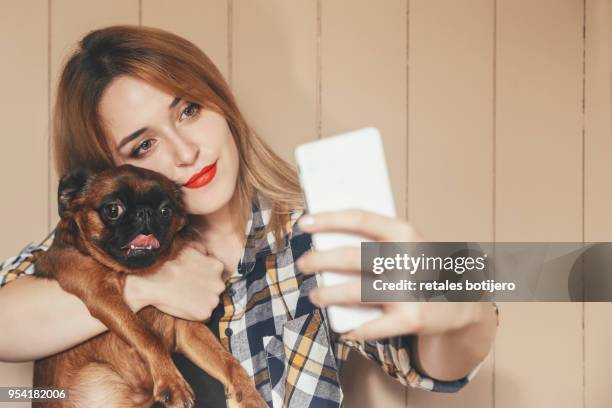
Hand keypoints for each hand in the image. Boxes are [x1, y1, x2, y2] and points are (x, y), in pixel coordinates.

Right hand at [125, 241, 225, 321]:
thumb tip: (205, 251)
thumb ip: (201, 249)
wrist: (153, 282)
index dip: (203, 276)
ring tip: (184, 297)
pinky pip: (203, 314)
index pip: (215, 274)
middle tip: (187, 288)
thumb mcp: (189, 248)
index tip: (192, 278)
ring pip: (210, 302)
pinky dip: (195, 312)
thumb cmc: (168, 264)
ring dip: (200, 301)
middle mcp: (219, 284)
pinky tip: (183, 305)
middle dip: (204, 288)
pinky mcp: (205, 313)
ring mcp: (213, 299)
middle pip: (215, 288)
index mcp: (217, 267)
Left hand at [296, 209, 486, 340]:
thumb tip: (325, 234)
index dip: (328, 219)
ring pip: (354, 292)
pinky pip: (370, 327)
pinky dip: (352, 329)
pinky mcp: (411, 319)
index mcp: (404, 233)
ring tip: (314, 295)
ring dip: (326, 295)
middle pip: (350, 256)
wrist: (461, 301)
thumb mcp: (406, 243)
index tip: (304, 223)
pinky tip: (342, 328)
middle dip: (318, 260)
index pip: (359, 218)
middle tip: (303, 264)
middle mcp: (407, 258)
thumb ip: (375, 238)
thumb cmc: (419, 267)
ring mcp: (409, 290)